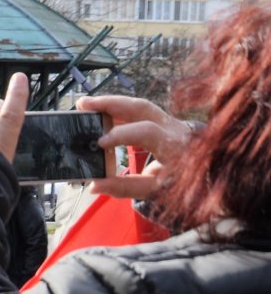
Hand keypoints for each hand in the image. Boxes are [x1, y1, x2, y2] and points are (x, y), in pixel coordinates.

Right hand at [76, 93, 194, 198]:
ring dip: (112, 103)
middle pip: (142, 106)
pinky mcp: (164, 121)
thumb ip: (125, 187)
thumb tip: (94, 185)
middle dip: (110, 103)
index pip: (146, 131)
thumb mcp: (155, 190)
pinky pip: (140, 111)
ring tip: (86, 105)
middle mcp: (173, 128)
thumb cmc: (182, 182)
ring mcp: (170, 121)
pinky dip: (119, 110)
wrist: (209, 173)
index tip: (99, 143)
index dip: (121, 134)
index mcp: (174, 146)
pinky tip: (101, 114)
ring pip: (139, 105)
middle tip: (83, 105)